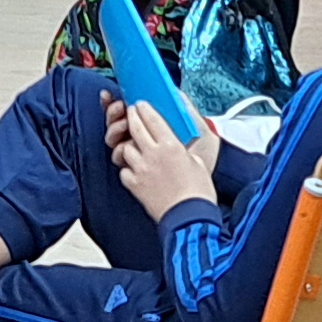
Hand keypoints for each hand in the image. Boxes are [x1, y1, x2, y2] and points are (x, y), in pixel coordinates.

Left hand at [106, 95, 219, 223]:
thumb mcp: (197, 162)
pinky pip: (124, 171)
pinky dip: (127, 168)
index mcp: (171, 145)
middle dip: (132, 117)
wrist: (189, 217)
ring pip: (125, 148)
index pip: (152, 119)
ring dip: (129, 144)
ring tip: (135, 145)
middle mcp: (152, 154)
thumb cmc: (198, 192)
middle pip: (135, 128)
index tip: (141, 103)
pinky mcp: (134, 185)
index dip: (145, 108)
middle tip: (132, 112)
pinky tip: (134, 169)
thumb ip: (183, 150)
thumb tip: (177, 146)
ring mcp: (141, 169)